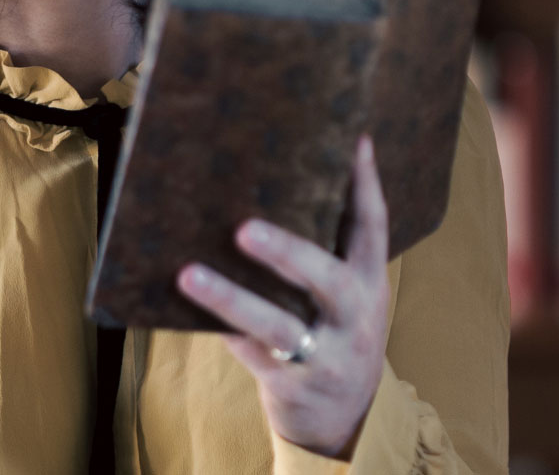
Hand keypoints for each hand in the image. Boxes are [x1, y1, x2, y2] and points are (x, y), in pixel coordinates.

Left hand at [176, 133, 389, 458]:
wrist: (344, 419)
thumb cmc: (332, 334)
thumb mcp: (345, 294)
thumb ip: (325, 247)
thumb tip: (275, 177)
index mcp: (368, 283)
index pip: (373, 227)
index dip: (366, 184)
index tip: (353, 140)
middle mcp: (355, 317)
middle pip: (326, 279)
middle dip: (286, 252)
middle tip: (243, 228)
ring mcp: (329, 356)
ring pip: (279, 327)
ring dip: (231, 299)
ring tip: (188, 274)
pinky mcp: (295, 385)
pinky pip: (252, 354)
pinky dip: (222, 329)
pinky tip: (185, 305)